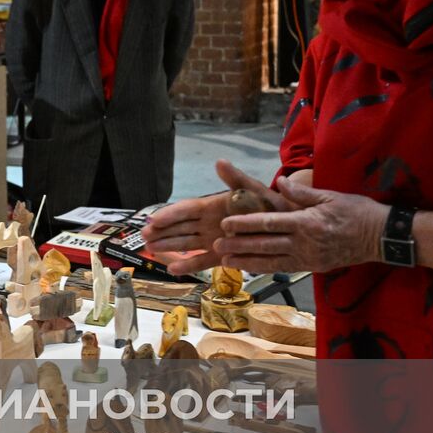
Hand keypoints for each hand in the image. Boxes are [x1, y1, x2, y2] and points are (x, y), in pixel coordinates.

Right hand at [141, 159, 290, 276]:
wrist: (288, 223)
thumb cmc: (271, 204)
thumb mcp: (253, 189)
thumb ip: (235, 178)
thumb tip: (220, 162)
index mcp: (214, 206)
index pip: (187, 210)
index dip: (170, 214)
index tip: (153, 219)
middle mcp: (210, 223)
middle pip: (180, 227)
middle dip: (162, 231)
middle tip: (144, 236)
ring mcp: (214, 239)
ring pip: (186, 243)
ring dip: (168, 246)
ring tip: (150, 250)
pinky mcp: (223, 255)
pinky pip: (202, 261)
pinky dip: (188, 265)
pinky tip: (172, 270)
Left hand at [213, 176, 387, 274]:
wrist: (382, 237)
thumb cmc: (357, 211)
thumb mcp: (330, 195)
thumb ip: (302, 192)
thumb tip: (281, 182)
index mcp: (307, 222)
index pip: (269, 223)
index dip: (245, 224)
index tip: (226, 224)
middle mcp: (305, 242)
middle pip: (265, 244)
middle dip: (239, 245)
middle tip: (216, 245)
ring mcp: (309, 257)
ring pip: (271, 261)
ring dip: (247, 261)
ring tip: (225, 261)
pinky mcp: (313, 266)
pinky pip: (285, 268)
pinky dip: (265, 269)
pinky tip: (250, 268)